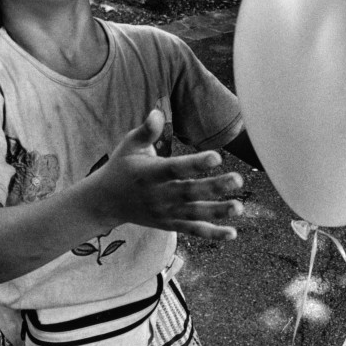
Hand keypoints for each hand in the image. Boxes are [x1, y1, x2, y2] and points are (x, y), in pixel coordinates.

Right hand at [93, 109, 244, 239]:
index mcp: (151, 173)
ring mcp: (166, 212)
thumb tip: (157, 112)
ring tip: (239, 208)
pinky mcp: (170, 224)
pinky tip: (232, 234)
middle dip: (214, 187)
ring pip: (195, 213)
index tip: (217, 156)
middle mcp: (159, 195)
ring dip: (218, 212)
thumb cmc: (122, 167)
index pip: (175, 168)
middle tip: (238, 179)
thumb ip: (147, 131)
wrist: (105, 202)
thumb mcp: (129, 145)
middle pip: (190, 192)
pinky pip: (193, 230)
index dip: (196, 164)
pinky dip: (212, 234)